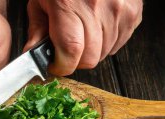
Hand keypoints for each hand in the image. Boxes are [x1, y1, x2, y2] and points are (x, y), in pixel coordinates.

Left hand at [24, 0, 142, 75]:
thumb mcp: (40, 2)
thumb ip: (36, 30)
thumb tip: (31, 55)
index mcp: (68, 5)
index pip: (71, 51)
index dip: (62, 66)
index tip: (55, 65)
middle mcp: (96, 7)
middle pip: (90, 58)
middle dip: (75, 61)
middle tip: (67, 50)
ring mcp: (118, 10)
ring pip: (105, 54)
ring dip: (91, 52)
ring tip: (82, 34)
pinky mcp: (133, 12)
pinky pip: (119, 43)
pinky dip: (107, 43)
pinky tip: (97, 29)